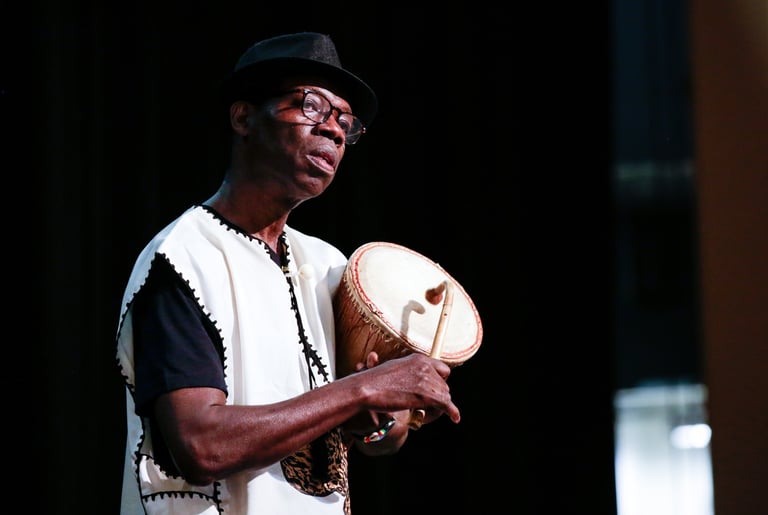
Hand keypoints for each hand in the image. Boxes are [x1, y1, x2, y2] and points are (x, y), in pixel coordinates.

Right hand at [346, 351, 460, 425]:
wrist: (367, 388)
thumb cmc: (375, 381)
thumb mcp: (395, 370)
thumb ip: (410, 373)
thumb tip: (417, 383)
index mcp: (419, 359)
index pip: (443, 369)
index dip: (440, 382)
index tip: (435, 391)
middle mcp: (426, 367)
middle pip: (444, 385)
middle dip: (437, 397)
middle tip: (425, 408)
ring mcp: (427, 380)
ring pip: (444, 397)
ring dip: (438, 407)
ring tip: (423, 414)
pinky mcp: (427, 395)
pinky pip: (447, 405)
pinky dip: (452, 412)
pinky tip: (455, 418)